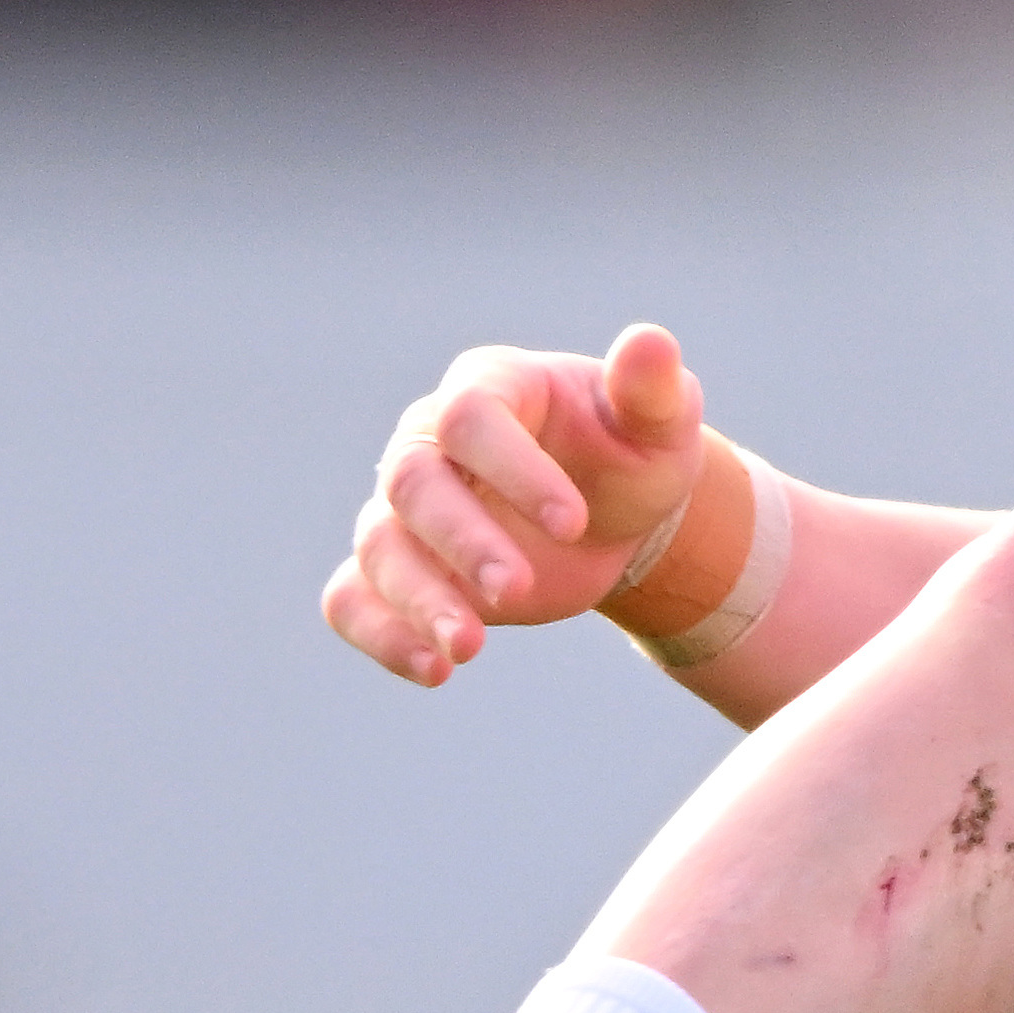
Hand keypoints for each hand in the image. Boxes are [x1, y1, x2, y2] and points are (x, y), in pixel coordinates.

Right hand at [323, 326, 708, 684]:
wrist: (611, 517)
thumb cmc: (631, 456)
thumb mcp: (659, 424)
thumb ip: (652, 390)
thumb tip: (648, 342)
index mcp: (491, 388)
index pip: (470, 417)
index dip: (512, 469)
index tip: (573, 523)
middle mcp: (430, 442)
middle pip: (413, 482)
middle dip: (462, 540)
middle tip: (517, 590)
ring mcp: (404, 509)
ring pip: (379, 546)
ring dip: (417, 600)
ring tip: (469, 650)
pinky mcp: (400, 569)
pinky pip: (354, 598)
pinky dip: (380, 634)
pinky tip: (432, 671)